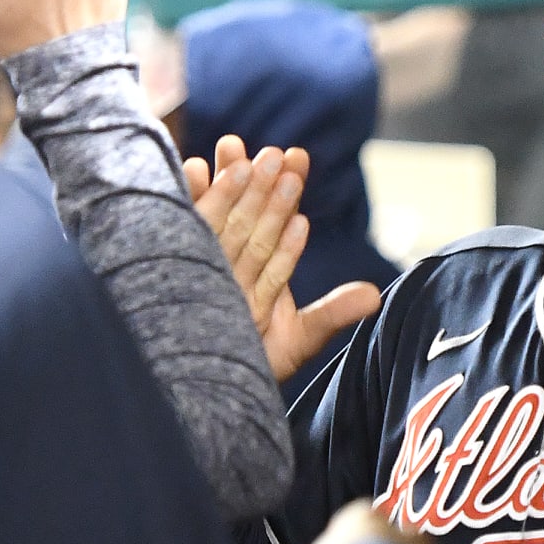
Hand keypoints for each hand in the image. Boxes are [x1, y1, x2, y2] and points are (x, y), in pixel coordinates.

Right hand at [187, 134, 382, 383]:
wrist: (205, 396)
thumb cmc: (249, 364)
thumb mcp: (295, 341)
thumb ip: (331, 314)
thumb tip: (376, 296)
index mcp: (262, 271)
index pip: (280, 224)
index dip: (289, 193)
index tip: (298, 158)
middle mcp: (232, 262)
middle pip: (248, 215)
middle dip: (260, 182)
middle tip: (273, 150)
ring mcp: (201, 264)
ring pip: (216, 218)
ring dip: (226, 184)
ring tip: (233, 147)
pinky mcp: (168, 270)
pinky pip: (178, 233)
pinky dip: (186, 203)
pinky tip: (190, 169)